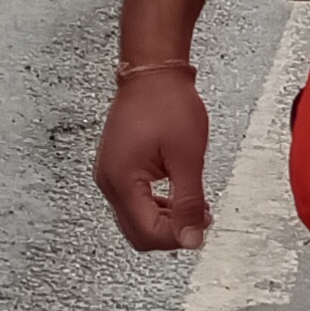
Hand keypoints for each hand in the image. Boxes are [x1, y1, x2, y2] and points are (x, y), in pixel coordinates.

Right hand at [94, 65, 215, 251]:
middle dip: (170, 232)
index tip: (200, 228)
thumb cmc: (167, 103)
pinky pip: (133, 200)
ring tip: (193, 207)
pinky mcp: (116, 165)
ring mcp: (109, 173)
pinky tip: (177, 195)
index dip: (177, 237)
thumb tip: (192, 238)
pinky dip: (156, 205)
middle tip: (198, 219)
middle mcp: (109, 180)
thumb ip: (189, 203)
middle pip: (137, 232)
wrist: (153, 72)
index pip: (147, 233)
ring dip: (164, 220)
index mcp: (122, 180)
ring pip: (135, 219)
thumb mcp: (187, 158)